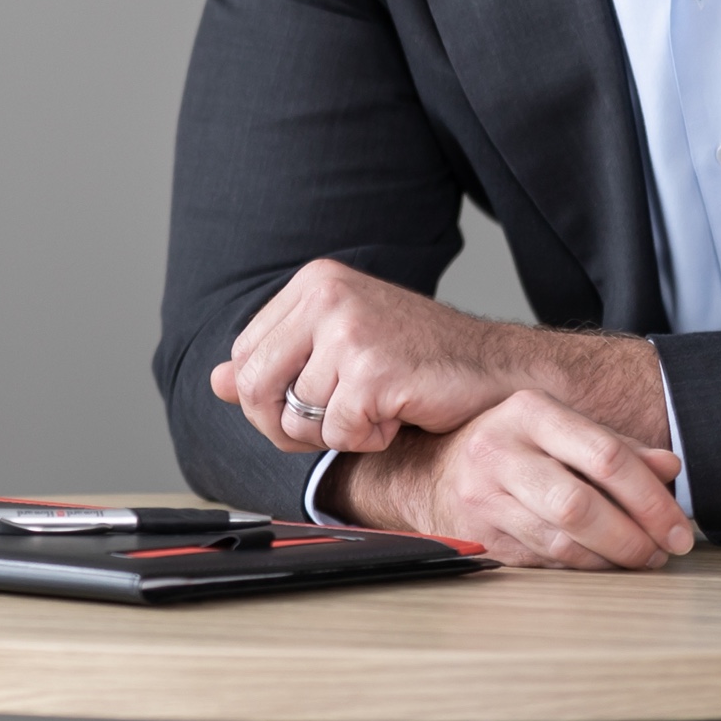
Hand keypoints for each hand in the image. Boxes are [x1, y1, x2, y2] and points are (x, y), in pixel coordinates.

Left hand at [211, 258, 666, 453]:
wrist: (502, 371)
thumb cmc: (425, 362)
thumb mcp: (342, 350)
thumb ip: (278, 361)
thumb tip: (217, 380)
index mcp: (315, 281)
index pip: (245, 356)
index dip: (269, 399)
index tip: (313, 406)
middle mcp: (327, 294)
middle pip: (256, 386)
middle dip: (287, 424)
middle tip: (339, 423)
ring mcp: (350, 329)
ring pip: (298, 417)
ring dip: (340, 431)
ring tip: (384, 407)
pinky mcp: (374, 370)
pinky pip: (339, 433)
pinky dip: (370, 440)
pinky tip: (401, 415)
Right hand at [326, 391, 694, 570]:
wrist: (432, 470)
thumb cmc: (512, 445)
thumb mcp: (560, 428)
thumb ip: (616, 445)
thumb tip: (669, 468)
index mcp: (529, 412)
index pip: (604, 455)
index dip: (650, 498)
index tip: (678, 526)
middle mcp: (500, 452)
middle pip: (579, 505)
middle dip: (632, 536)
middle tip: (664, 551)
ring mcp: (484, 498)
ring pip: (560, 542)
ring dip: (612, 559)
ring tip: (642, 559)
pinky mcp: (479, 537)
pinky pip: (543, 562)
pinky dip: (582, 569)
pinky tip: (605, 566)